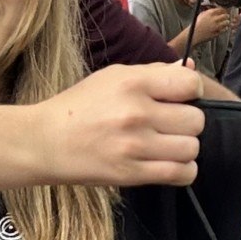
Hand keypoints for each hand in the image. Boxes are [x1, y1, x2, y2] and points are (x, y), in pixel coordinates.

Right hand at [31, 62, 207, 185]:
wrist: (44, 142)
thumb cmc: (80, 106)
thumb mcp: (113, 77)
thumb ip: (154, 72)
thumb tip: (188, 66)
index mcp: (133, 83)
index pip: (190, 84)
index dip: (192, 91)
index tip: (180, 98)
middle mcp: (136, 113)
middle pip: (196, 120)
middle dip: (187, 122)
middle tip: (169, 124)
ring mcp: (135, 145)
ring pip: (192, 148)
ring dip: (184, 148)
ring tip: (166, 144)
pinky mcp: (132, 173)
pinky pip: (182, 174)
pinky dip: (183, 170)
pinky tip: (168, 162)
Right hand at [191, 6, 232, 45]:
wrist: (194, 34)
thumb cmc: (197, 24)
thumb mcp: (202, 14)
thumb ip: (209, 11)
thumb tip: (216, 9)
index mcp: (210, 13)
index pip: (221, 9)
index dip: (223, 10)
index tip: (224, 11)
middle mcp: (214, 19)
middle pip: (225, 15)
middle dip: (226, 16)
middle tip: (227, 16)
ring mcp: (216, 26)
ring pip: (226, 22)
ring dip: (226, 22)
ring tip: (226, 22)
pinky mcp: (217, 32)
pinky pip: (224, 29)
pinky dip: (224, 28)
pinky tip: (223, 28)